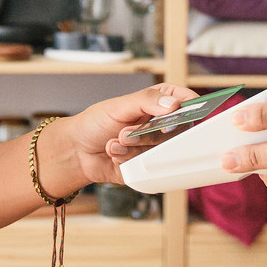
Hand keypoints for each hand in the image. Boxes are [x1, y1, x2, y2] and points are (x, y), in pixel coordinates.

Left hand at [49, 81, 198, 189]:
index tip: (178, 113)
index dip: (189, 106)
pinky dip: (128, 160)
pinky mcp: (148, 167)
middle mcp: (160, 126)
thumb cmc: (96, 123)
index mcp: (157, 104)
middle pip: (176, 130)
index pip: (184, 100)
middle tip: (125, 132)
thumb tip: (173, 104)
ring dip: (133, 147)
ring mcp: (155, 147)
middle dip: (148, 133)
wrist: (77, 151)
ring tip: (114, 142)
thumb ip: (147, 101)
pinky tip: (114, 155)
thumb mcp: (119, 106)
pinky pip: (149, 166)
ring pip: (161, 150)